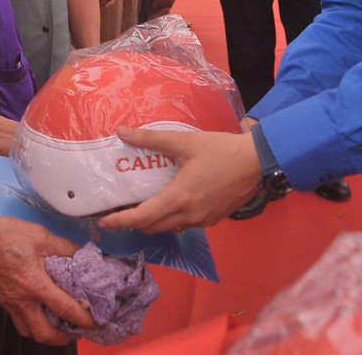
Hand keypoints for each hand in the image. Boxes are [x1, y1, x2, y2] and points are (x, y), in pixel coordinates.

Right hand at [0, 217, 94, 343]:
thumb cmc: (7, 235)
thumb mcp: (41, 236)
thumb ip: (65, 248)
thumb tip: (84, 254)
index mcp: (36, 285)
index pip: (65, 309)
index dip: (84, 319)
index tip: (96, 323)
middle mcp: (22, 301)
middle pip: (44, 334)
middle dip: (63, 339)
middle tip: (75, 331)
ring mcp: (10, 304)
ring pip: (29, 332)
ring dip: (46, 333)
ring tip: (58, 324)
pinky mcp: (1, 301)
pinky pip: (18, 320)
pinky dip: (32, 321)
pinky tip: (39, 310)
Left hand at [97, 128, 261, 233]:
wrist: (257, 161)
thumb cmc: (220, 150)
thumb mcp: (184, 142)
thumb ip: (150, 139)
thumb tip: (121, 132)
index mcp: (179, 198)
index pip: (143, 217)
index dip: (121, 221)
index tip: (104, 223)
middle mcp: (189, 216)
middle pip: (153, 227)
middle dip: (134, 222)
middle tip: (120, 212)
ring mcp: (204, 221)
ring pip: (170, 227)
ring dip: (154, 221)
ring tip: (143, 206)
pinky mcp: (214, 219)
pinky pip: (186, 224)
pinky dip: (172, 218)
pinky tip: (171, 203)